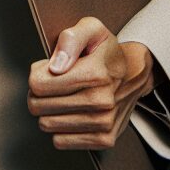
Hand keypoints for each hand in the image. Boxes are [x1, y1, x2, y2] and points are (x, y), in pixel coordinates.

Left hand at [27, 16, 155, 149]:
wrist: (133, 74)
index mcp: (96, 74)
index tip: (47, 69)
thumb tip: (55, 67)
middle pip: (38, 106)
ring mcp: (104, 123)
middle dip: (36, 93)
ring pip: (47, 125)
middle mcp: (101, 101)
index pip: (38, 84)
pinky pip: (61, 141)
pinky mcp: (104, 139)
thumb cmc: (105, 51)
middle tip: (50, 83)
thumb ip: (70, 39)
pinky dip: (58, 128)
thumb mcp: (90, 29)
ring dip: (47, 111)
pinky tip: (68, 113)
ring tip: (61, 97)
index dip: (35, 75)